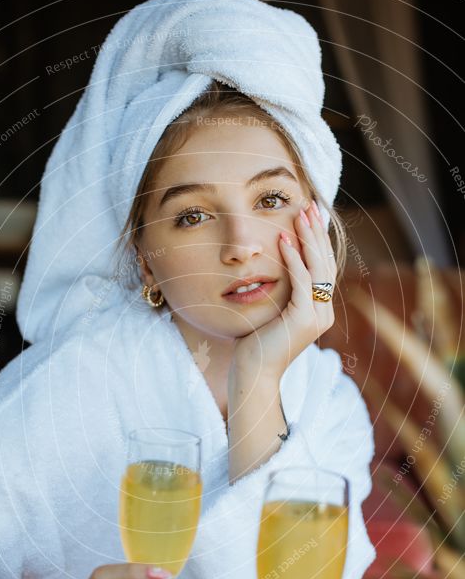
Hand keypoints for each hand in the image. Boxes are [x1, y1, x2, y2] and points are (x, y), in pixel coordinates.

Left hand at [232, 200, 336, 379]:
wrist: (254, 373)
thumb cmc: (256, 345)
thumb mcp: (273, 312)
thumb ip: (282, 292)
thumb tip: (277, 267)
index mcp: (320, 310)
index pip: (323, 267)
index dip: (318, 240)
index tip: (310, 215)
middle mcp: (324, 312)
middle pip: (325, 262)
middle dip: (317, 231)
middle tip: (309, 204)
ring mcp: (317, 316)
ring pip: (317, 268)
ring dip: (308, 238)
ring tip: (299, 213)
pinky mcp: (304, 319)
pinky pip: (301, 281)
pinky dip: (294, 258)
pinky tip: (283, 239)